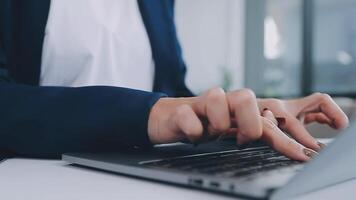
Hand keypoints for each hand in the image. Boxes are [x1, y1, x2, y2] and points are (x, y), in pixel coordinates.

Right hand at [147, 88, 348, 160]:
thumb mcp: (229, 132)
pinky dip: (193, 130)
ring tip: (210, 133)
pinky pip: (189, 116)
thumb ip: (252, 132)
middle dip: (248, 124)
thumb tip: (277, 138)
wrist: (168, 119)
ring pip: (217, 97)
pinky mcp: (181, 110)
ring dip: (217, 123)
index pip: (266, 120)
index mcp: (238, 110)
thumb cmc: (202, 125)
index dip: (285, 138)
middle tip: (239, 140)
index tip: (302, 156)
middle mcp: (223, 102)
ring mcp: (201, 104)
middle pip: (246, 96)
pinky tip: (191, 135)